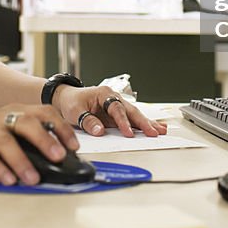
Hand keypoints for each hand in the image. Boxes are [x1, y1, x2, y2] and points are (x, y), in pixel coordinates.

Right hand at [0, 103, 76, 185]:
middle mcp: (2, 117)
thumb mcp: (10, 133)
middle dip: (45, 140)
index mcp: (16, 112)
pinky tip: (9, 180)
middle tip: (58, 157)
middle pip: (27, 123)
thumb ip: (30, 140)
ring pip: (6, 142)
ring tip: (33, 178)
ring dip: (22, 161)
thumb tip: (60, 158)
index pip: (44, 113)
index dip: (61, 128)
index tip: (73, 146)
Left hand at [53, 86, 167, 137]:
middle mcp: (113, 98)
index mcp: (104, 94)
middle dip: (143, 122)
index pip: (116, 108)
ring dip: (148, 123)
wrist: (67, 99)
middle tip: (153, 133)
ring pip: (135, 115)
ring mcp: (117, 107)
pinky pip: (132, 120)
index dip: (123, 121)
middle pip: (131, 111)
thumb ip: (87, 121)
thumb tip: (99, 131)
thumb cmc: (71, 102)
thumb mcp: (75, 111)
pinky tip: (156, 128)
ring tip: (160, 131)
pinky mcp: (117, 115)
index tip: (128, 132)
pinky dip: (143, 125)